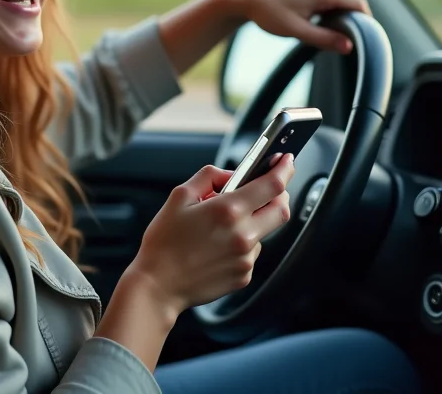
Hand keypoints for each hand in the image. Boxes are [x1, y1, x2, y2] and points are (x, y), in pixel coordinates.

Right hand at [127, 155, 294, 315]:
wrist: (159, 284)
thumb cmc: (165, 240)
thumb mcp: (180, 195)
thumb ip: (209, 176)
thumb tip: (231, 174)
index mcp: (228, 210)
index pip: (272, 185)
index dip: (284, 169)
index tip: (286, 160)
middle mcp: (243, 234)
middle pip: (281, 210)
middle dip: (280, 195)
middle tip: (268, 188)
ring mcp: (246, 258)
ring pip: (264, 231)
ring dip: (253, 221)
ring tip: (221, 225)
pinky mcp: (244, 276)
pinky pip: (251, 252)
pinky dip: (241, 243)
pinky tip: (217, 246)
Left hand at [227, 0, 369, 53]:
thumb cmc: (269, 12)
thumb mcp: (297, 30)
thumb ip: (324, 39)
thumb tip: (349, 46)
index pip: (361, 7)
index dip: (365, 25)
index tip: (359, 42)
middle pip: (352, 6)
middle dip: (349, 24)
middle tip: (335, 42)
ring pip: (341, 6)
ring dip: (337, 21)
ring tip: (320, 34)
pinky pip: (332, 3)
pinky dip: (329, 16)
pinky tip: (314, 26)